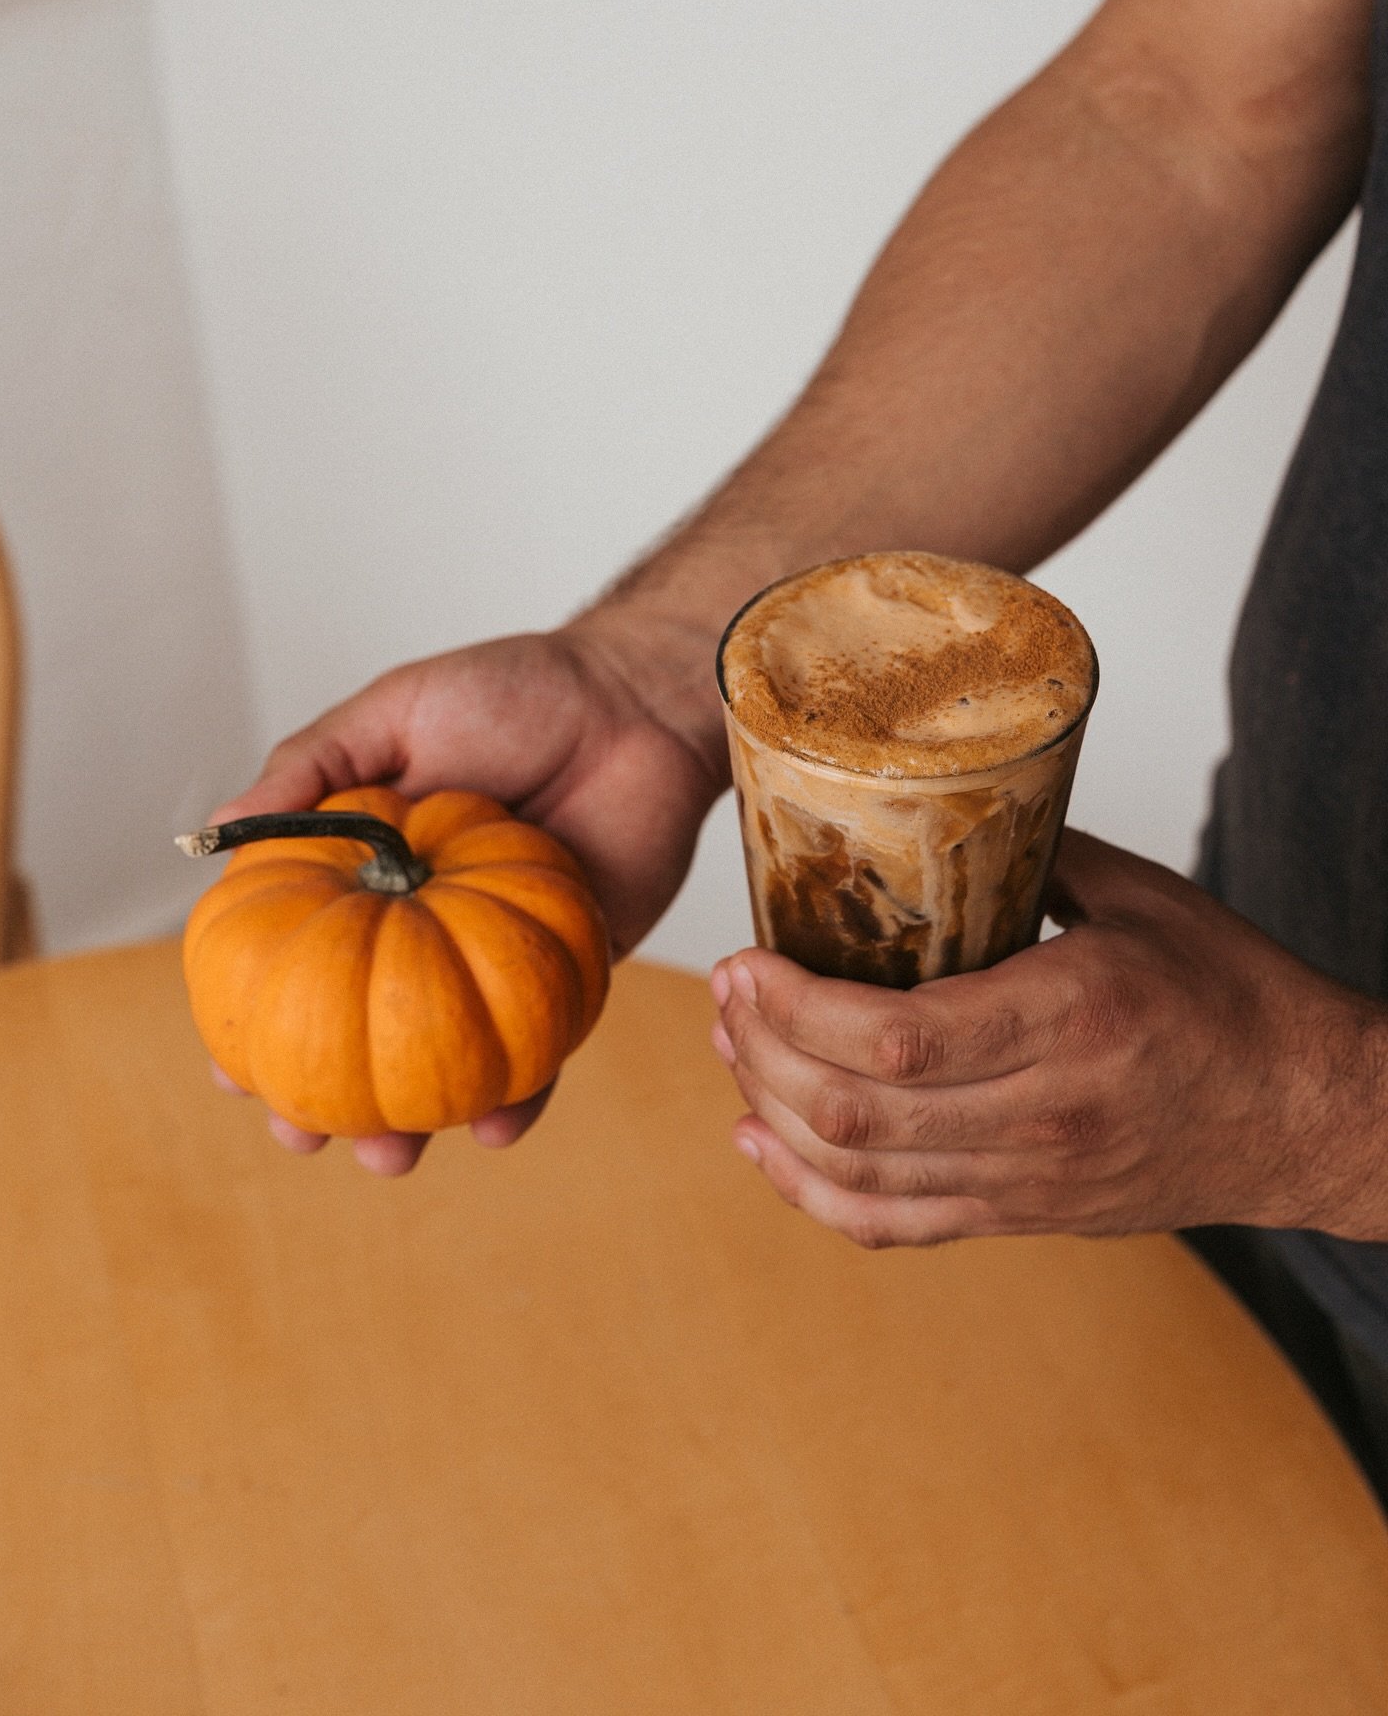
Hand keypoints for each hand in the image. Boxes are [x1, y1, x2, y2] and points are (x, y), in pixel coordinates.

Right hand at [207, 616, 725, 1173]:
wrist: (636, 703)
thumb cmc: (516, 692)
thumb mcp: (394, 712)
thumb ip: (311, 768)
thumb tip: (214, 833)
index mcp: (373, 871)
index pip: (302, 960)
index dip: (260, 1024)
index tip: (232, 1075)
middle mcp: (427, 927)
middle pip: (365, 1034)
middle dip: (327, 1103)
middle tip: (304, 1139)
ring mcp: (497, 960)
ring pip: (448, 1064)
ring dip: (416, 1124)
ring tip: (390, 1158)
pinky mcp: (572, 976)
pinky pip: (542, 1053)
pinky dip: (521, 1097)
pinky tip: (497, 1126)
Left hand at [709, 830, 1387, 1247]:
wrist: (1308, 1115)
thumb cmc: (1235, 999)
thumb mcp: (1139, 899)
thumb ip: (1028, 856)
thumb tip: (931, 808)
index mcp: (1068, 1021)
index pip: (893, 1038)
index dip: (793, 1007)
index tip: (743, 958)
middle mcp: (1039, 1115)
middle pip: (852, 1111)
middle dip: (758, 1049)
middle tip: (726, 991)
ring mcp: (1026, 1180)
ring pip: (856, 1174)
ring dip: (770, 1112)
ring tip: (732, 1047)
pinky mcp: (1020, 1216)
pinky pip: (891, 1226)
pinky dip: (809, 1193)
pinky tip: (762, 1145)